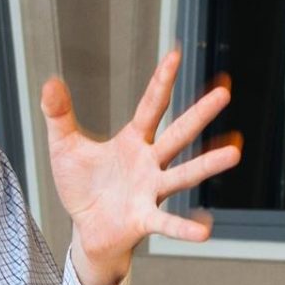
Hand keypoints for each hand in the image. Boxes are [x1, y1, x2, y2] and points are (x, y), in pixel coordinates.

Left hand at [43, 48, 239, 284]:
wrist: (86, 229)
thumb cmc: (82, 186)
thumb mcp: (64, 147)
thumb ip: (59, 115)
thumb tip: (49, 82)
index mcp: (133, 141)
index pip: (151, 106)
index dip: (162, 81)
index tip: (176, 54)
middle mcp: (149, 163)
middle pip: (177, 135)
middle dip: (199, 114)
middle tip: (224, 94)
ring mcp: (151, 191)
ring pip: (183, 175)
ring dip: (208, 164)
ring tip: (234, 153)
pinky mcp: (144, 219)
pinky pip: (166, 223)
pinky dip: (183, 228)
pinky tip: (204, 230)